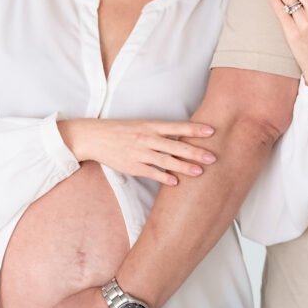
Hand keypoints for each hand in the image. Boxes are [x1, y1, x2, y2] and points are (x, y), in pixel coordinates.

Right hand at [58, 117, 216, 185]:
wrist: (95, 137)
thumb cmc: (121, 130)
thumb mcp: (142, 124)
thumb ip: (162, 130)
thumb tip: (184, 135)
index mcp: (151, 125)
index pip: (178, 126)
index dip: (195, 129)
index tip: (212, 131)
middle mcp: (147, 138)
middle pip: (176, 145)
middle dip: (195, 151)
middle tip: (213, 157)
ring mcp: (140, 153)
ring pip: (166, 161)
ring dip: (184, 167)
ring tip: (200, 172)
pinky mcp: (133, 166)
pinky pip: (151, 173)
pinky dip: (164, 178)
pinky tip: (175, 183)